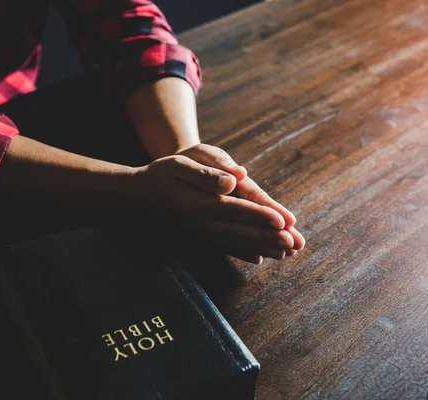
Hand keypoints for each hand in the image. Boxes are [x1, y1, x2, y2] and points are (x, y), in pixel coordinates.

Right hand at [129, 155, 294, 263]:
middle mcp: (201, 224)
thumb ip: (205, 174)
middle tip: (294, 244)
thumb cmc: (159, 175)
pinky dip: (242, 254)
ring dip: (262, 248)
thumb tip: (234, 179)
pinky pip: (224, 248)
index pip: (236, 209)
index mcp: (199, 203)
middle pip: (241, 231)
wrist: (134, 198)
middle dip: (269, 238)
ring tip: (286, 254)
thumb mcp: (178, 164)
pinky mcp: (197, 239)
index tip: (282, 222)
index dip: (260, 215)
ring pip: (236, 243)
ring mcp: (199, 235)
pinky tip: (258, 259)